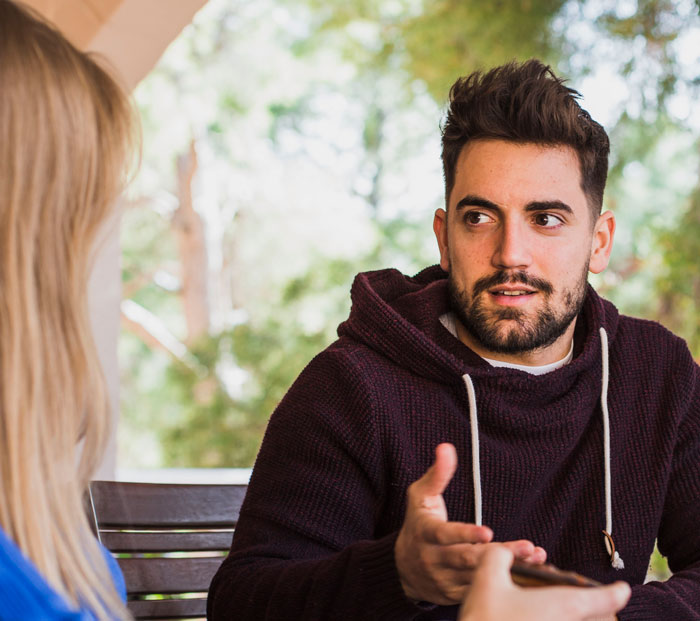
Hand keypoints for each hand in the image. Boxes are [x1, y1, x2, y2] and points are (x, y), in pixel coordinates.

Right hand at [395, 443, 546, 604]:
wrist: (403, 568)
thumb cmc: (417, 524)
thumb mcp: (420, 497)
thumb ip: (436, 474)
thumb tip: (446, 448)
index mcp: (426, 534)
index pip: (444, 535)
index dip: (465, 534)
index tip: (487, 532)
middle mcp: (435, 560)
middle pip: (469, 559)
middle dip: (499, 554)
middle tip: (526, 547)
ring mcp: (446, 580)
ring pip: (480, 578)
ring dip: (510, 569)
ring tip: (536, 557)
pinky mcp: (457, 595)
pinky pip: (484, 591)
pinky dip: (507, 584)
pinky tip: (530, 572)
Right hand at [459, 545, 630, 620]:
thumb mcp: (487, 580)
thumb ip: (498, 556)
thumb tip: (503, 552)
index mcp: (562, 606)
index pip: (603, 600)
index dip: (615, 593)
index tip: (622, 590)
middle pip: (598, 620)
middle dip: (599, 610)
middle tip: (593, 602)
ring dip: (580, 618)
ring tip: (564, 610)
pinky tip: (539, 618)